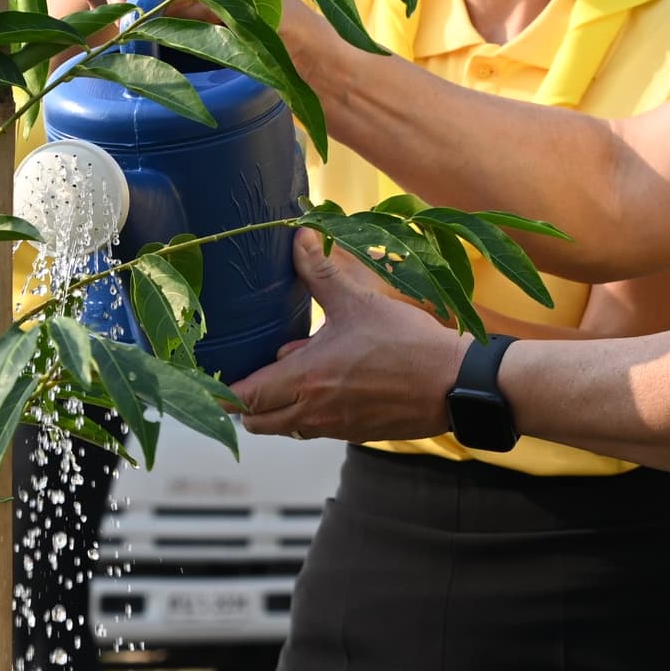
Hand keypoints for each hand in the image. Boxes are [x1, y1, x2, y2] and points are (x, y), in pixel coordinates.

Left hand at [231, 234, 468, 443]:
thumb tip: (300, 237)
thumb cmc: (407, 344)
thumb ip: (322, 273)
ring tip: (291, 375)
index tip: (214, 376)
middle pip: (257, 422)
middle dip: (246, 404)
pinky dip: (308, 412)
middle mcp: (313, 410)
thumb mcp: (360, 302)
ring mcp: (335, 427)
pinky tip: (326, 383)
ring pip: (286, 428)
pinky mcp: (356, 433)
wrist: (455, 383)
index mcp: (307, 379)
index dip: (223, 390)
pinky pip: (316, 429)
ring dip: (279, 408)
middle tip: (248, 376)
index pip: (244, 397)